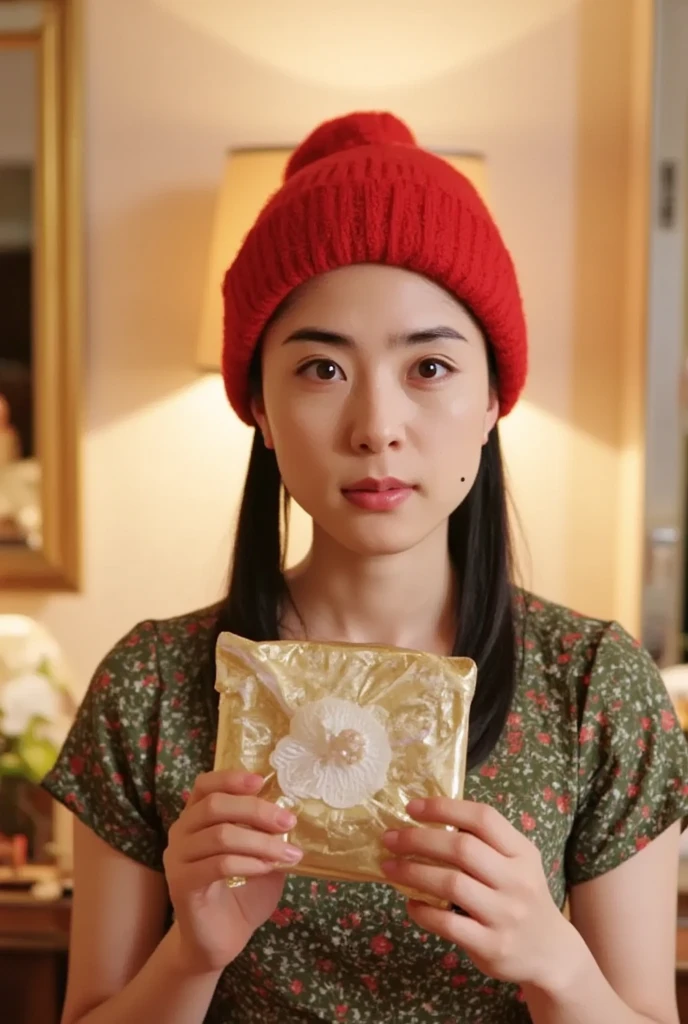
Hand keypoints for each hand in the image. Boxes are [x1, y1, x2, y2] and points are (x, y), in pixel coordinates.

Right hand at [163, 770, 301, 974]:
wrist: (219, 941)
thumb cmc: (241, 894)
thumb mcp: (261, 857)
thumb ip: (268, 835)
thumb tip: (292, 815)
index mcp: (197, 817)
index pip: (205, 785)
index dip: (231, 778)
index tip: (262, 781)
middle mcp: (181, 832)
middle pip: (215, 806)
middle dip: (256, 810)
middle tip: (289, 822)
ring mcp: (177, 858)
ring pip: (220, 835)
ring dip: (261, 841)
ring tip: (289, 853)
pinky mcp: (181, 885)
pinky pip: (218, 865)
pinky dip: (248, 863)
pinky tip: (267, 868)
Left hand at [381, 798, 570, 987]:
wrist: (551, 953)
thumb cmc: (523, 897)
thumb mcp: (518, 863)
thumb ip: (485, 843)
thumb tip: (428, 820)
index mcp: (522, 852)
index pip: (483, 818)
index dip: (444, 808)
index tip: (411, 807)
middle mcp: (517, 880)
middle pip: (462, 849)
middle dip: (418, 840)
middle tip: (390, 838)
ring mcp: (505, 915)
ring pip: (451, 884)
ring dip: (412, 873)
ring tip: (389, 867)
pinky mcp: (492, 946)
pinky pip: (448, 924)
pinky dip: (423, 911)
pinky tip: (410, 903)